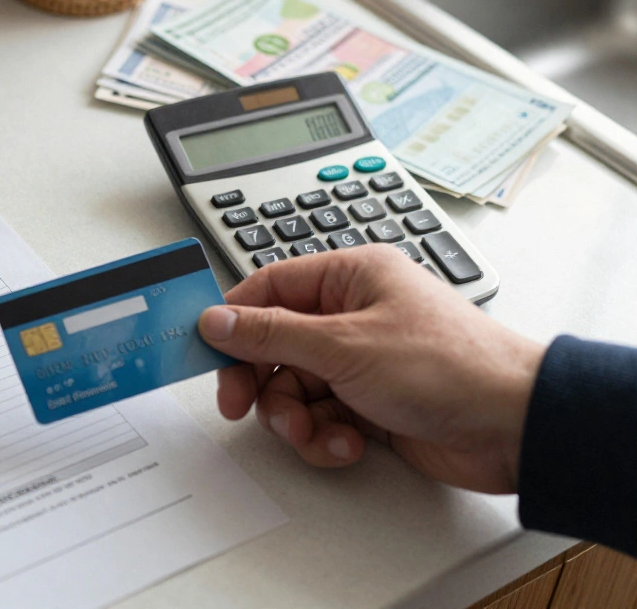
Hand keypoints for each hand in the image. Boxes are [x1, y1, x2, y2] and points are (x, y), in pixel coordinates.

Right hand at [198, 244, 543, 493]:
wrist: (514, 426)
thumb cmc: (450, 366)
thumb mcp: (343, 345)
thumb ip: (270, 333)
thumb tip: (217, 319)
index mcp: (350, 276)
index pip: (268, 288)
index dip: (233, 321)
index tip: (205, 353)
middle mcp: (353, 314)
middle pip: (274, 346)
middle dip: (261, 383)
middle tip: (241, 406)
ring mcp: (362, 361)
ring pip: (293, 389)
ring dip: (294, 418)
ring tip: (315, 431)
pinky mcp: (371, 404)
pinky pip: (321, 418)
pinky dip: (325, 436)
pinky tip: (349, 443)